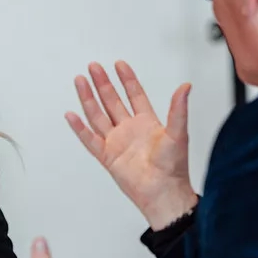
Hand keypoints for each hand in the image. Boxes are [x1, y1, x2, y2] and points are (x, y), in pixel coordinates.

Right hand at [65, 61, 198, 229]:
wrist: (163, 193)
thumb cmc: (174, 167)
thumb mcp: (178, 134)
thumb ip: (178, 109)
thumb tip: (186, 87)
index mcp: (147, 123)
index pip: (134, 95)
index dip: (127, 79)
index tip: (118, 64)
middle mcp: (129, 130)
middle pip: (111, 101)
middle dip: (102, 83)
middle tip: (93, 67)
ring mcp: (116, 142)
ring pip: (98, 115)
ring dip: (88, 98)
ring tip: (80, 81)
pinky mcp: (107, 156)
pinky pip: (90, 139)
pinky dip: (80, 128)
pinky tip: (71, 115)